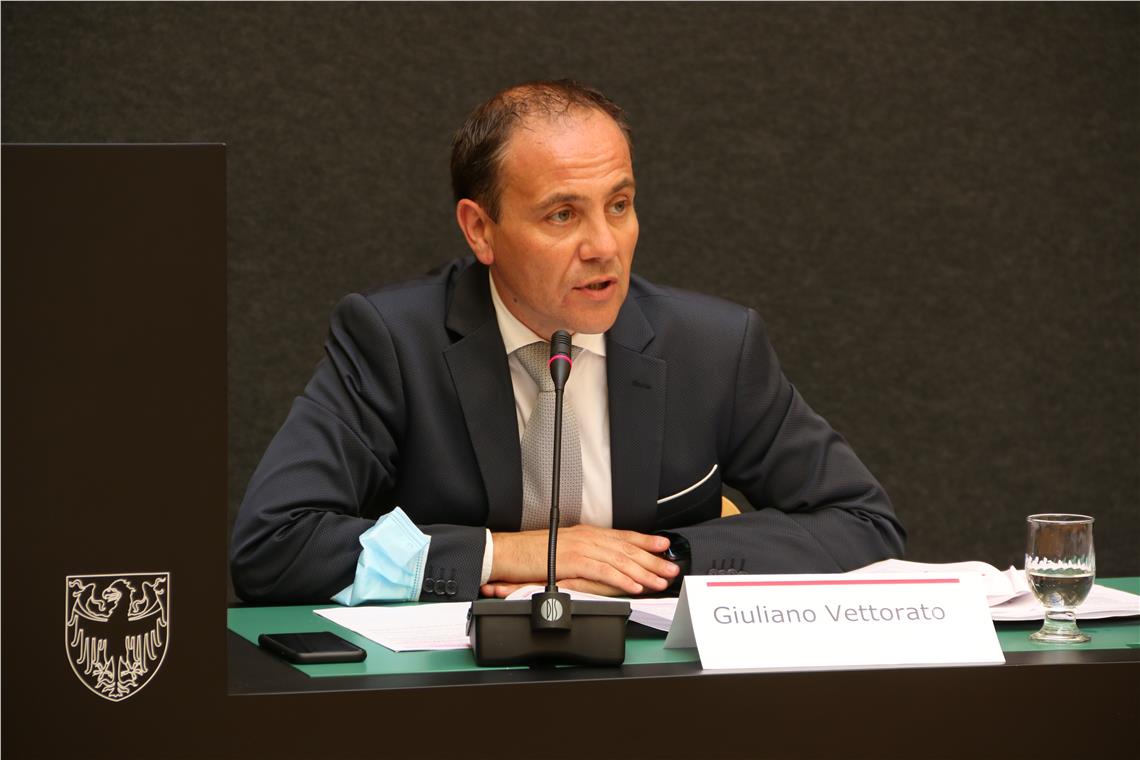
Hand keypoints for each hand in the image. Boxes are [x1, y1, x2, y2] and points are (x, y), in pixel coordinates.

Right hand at [488, 524, 677, 595]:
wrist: (505, 553)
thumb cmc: (529, 555)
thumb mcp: (561, 551)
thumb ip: (582, 556)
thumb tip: (600, 565)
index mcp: (585, 533)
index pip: (621, 536)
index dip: (645, 540)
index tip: (664, 546)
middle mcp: (586, 537)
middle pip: (626, 548)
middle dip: (652, 559)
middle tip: (671, 568)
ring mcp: (580, 547)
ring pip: (620, 560)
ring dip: (643, 572)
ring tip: (660, 581)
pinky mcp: (572, 561)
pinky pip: (603, 571)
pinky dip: (622, 579)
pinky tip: (635, 586)